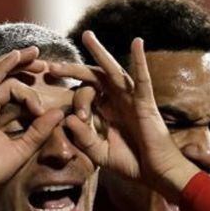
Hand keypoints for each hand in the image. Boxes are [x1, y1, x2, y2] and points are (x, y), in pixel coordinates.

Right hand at [0, 47, 65, 206]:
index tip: (45, 80)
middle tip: (44, 63)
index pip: (6, 86)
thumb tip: (59, 113)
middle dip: (22, 64)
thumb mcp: (24, 146)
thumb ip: (40, 130)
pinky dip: (4, 65)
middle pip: (0, 73)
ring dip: (16, 60)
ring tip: (36, 54)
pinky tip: (18, 56)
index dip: (25, 80)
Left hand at [50, 33, 198, 200]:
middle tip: (52, 66)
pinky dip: (140, 61)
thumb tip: (68, 118)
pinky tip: (137, 43)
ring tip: (87, 36)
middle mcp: (117, 101)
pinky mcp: (145, 103)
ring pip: (114, 71)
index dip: (76, 102)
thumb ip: (84, 138)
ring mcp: (131, 100)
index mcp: (105, 111)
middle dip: (73, 69)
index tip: (77, 117)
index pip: (85, 97)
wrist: (157, 174)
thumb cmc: (132, 163)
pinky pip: (142, 80)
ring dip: (101, 53)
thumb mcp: (100, 153)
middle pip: (94, 77)